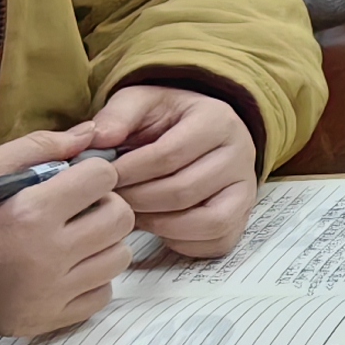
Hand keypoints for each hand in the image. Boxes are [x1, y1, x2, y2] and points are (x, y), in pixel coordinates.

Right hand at [0, 128, 130, 336]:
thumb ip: (38, 148)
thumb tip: (90, 134)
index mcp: (31, 212)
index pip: (104, 177)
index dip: (90, 173)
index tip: (72, 180)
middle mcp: (48, 255)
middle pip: (120, 217)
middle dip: (103, 205)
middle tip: (74, 209)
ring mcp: (51, 293)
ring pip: (118, 256)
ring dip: (101, 243)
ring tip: (68, 240)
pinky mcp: (50, 320)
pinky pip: (102, 294)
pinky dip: (91, 280)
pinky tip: (62, 270)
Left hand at [90, 82, 258, 257]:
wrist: (201, 130)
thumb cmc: (166, 120)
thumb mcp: (140, 102)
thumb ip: (117, 115)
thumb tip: (98, 139)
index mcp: (218, 120)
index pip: (169, 155)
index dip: (128, 172)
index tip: (102, 179)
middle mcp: (241, 154)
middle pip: (183, 191)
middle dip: (136, 201)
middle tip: (110, 200)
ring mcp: (246, 189)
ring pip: (204, 221)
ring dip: (158, 224)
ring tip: (132, 214)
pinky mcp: (242, 217)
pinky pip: (215, 242)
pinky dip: (181, 241)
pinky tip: (158, 225)